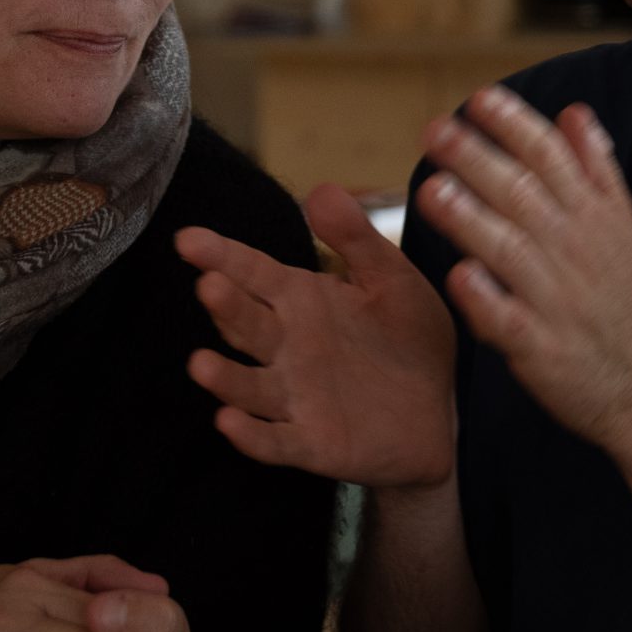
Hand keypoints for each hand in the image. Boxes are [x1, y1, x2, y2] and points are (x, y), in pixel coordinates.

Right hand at [176, 183, 458, 488]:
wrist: (443, 412)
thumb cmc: (410, 338)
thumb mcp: (392, 281)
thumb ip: (357, 240)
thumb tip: (320, 189)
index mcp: (303, 302)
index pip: (253, 274)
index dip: (222, 256)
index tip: (188, 239)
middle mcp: (289, 348)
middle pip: (248, 325)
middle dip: (227, 307)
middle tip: (209, 286)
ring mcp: (295, 398)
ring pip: (250, 386)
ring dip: (225, 378)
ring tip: (201, 363)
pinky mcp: (312, 443)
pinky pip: (274, 442)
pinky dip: (252, 436)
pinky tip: (230, 423)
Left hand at [414, 88, 631, 450]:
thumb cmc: (625, 300)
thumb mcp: (623, 227)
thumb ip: (595, 168)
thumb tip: (573, 112)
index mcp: (594, 216)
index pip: (552, 158)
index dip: (516, 125)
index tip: (480, 99)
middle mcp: (576, 250)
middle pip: (524, 194)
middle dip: (479, 158)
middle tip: (435, 130)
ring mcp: (558, 300)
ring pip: (511, 251)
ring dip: (472, 219)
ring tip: (434, 190)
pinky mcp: (541, 348)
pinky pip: (509, 319)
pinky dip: (486, 298)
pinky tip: (460, 276)